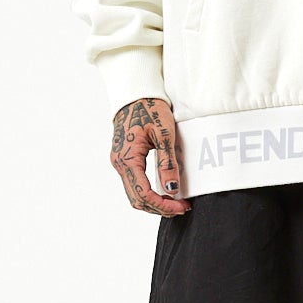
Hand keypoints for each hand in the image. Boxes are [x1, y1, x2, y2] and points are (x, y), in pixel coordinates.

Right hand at [110, 97, 190, 215]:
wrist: (135, 94)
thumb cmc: (150, 108)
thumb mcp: (164, 133)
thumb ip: (167, 162)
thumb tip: (172, 189)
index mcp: (127, 158)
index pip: (144, 194)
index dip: (163, 205)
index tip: (182, 207)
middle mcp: (119, 164)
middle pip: (137, 200)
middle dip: (160, 208)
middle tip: (182, 208)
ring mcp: (120, 162)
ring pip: (134, 195)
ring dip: (154, 203)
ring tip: (176, 203)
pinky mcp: (124, 160)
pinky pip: (134, 185)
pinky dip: (148, 193)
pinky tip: (164, 192)